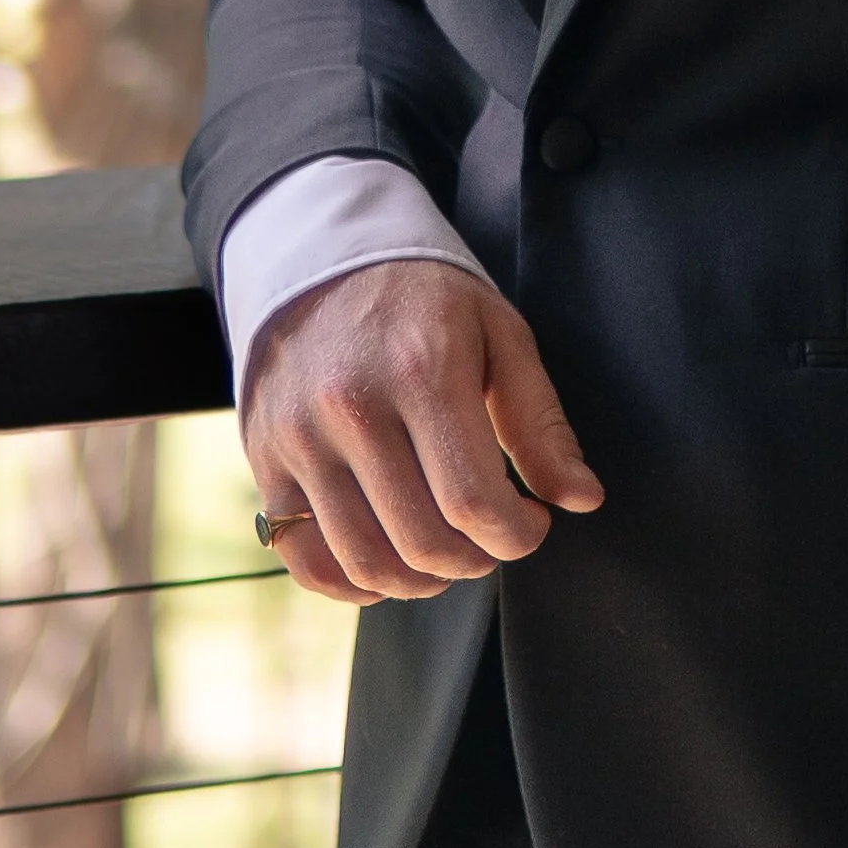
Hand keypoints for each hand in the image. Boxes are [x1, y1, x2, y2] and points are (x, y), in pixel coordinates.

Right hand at [242, 258, 602, 604]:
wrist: (325, 263)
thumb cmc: (426, 304)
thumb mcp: (500, 337)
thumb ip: (541, 424)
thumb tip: (582, 500)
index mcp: (421, 371)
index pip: (473, 501)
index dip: (517, 534)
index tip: (531, 520)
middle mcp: (350, 408)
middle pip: (423, 541)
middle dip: (477, 558)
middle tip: (491, 534)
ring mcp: (299, 438)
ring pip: (366, 562)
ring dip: (422, 580)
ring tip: (447, 552)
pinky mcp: (266, 460)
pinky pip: (305, 559)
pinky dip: (353, 584)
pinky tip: (390, 563)